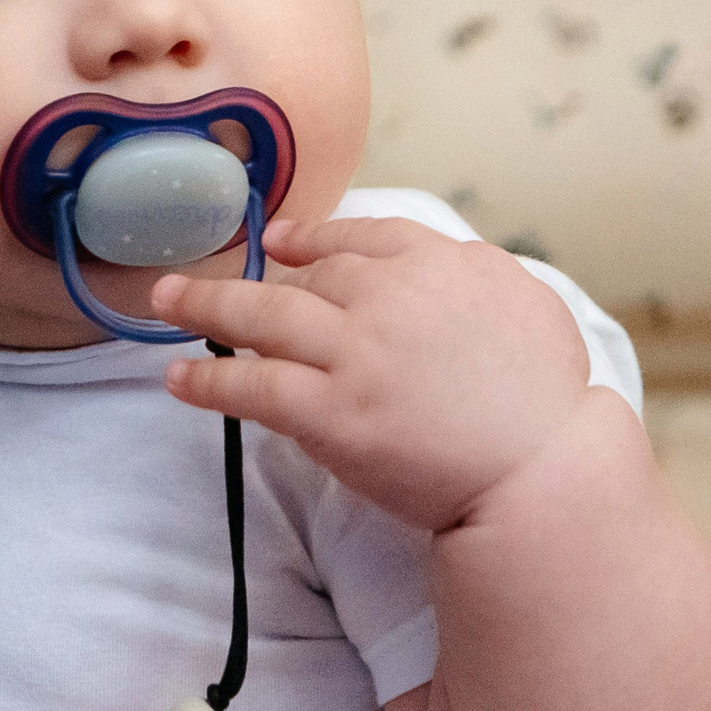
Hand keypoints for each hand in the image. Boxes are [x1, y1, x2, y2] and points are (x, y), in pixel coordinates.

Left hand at [148, 216, 591, 532]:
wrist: (547, 472)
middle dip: (248, 273)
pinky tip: (179, 378)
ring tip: (162, 302)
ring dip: (204, 304)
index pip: (363, 238)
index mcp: (441, 265)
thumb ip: (476, 278)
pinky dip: (210, 379)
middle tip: (197, 274)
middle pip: (306, 276)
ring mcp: (357, 353)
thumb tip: (447, 266)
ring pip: (264, 315)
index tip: (281, 242)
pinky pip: (254, 386)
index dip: (313, 239)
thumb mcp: (528, 304)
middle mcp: (391, 296)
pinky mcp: (333, 413)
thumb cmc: (548, 402)